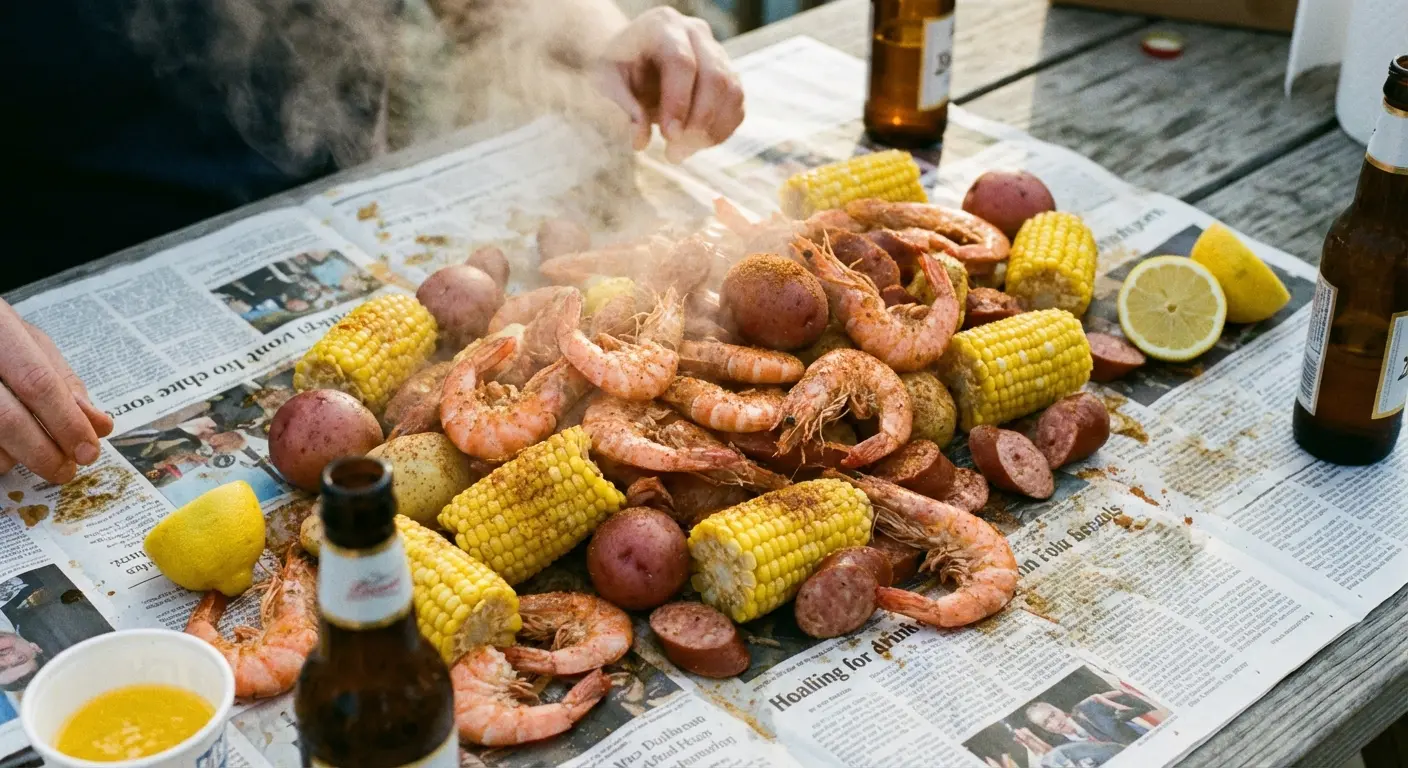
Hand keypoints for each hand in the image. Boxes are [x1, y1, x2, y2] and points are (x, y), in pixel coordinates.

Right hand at [0, 300, 112, 484]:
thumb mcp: (31, 344)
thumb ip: (64, 381)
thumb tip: (98, 425)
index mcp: (0, 329)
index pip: (38, 383)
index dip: (66, 422)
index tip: (88, 451)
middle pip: (8, 418)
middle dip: (43, 451)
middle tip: (66, 470)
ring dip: (17, 457)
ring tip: (38, 457)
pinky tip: (7, 453)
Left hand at [593, 7, 743, 162]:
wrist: (632, 54)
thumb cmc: (617, 67)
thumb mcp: (608, 82)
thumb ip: (625, 107)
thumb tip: (641, 140)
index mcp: (663, 26)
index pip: (682, 62)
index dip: (679, 102)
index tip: (669, 137)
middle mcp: (696, 33)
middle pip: (715, 77)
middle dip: (698, 122)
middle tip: (673, 153)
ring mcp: (717, 51)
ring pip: (732, 93)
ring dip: (711, 132)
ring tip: (680, 152)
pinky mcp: (728, 73)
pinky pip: (736, 106)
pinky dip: (720, 132)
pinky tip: (694, 145)